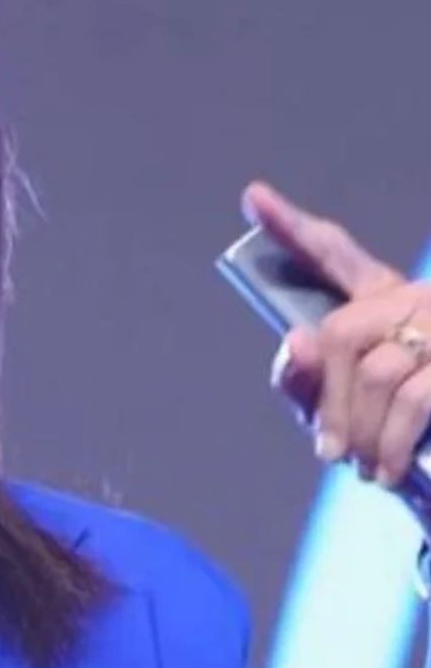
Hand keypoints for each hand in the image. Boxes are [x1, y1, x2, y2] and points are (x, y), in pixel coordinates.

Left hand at [242, 180, 430, 489]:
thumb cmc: (406, 435)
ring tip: (364, 468)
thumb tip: (298, 343)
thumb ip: (310, 384)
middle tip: (330, 453)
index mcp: (385, 301)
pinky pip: (413, 399)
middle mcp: (415, 300)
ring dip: (360, 431)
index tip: (253, 197)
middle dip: (328, 401)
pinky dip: (389, 442)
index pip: (336, 256)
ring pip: (376, 373)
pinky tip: (384, 470)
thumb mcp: (346, 411)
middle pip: (341, 334)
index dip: (294, 230)